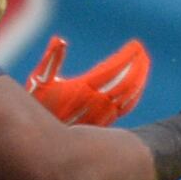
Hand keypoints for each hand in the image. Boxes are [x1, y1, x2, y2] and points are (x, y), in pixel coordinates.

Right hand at [31, 37, 149, 127]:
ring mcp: (102, 115)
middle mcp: (96, 102)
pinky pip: (126, 106)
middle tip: (142, 52)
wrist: (39, 140)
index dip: (127, 55)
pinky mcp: (104, 123)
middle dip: (138, 65)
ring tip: (143, 63)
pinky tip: (137, 85)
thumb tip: (59, 39)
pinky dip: (134, 93)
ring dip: (140, 78)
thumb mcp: (38, 81)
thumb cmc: (37, 106)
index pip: (113, 68)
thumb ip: (51, 59)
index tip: (136, 44)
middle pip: (128, 82)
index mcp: (82, 88)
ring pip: (130, 95)